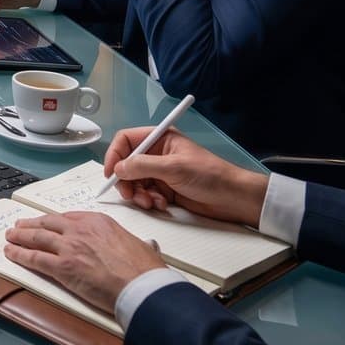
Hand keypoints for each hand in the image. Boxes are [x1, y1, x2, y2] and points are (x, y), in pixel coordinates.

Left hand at [3, 212, 167, 313]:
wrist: (142, 285)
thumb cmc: (145, 270)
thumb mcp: (142, 246)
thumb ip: (137, 244)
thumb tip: (147, 246)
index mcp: (99, 222)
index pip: (68, 218)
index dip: (53, 221)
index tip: (46, 223)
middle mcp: (80, 230)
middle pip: (48, 224)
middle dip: (31, 225)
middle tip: (20, 226)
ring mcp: (69, 247)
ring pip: (36, 238)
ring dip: (20, 237)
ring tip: (10, 236)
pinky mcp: (62, 267)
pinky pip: (34, 258)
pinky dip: (19, 255)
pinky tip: (11, 253)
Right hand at [102, 126, 268, 224]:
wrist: (233, 198)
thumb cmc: (209, 175)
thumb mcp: (174, 167)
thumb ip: (143, 166)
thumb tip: (118, 169)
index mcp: (160, 139)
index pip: (126, 141)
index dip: (115, 155)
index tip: (111, 173)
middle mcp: (157, 154)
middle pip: (126, 164)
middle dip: (126, 180)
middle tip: (130, 194)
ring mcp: (160, 173)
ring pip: (134, 182)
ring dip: (138, 194)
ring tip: (150, 202)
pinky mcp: (165, 190)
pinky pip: (145, 194)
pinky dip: (148, 201)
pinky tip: (160, 205)